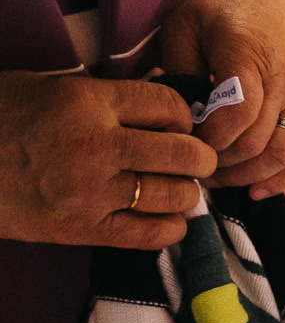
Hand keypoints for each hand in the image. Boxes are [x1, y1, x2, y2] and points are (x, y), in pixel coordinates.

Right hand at [0, 72, 212, 247]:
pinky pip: (151, 234)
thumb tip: (160, 98)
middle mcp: (96, 146)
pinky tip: (165, 217)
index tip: (179, 124)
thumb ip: (102, 95)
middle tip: (195, 160)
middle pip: (186, 155)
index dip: (184, 116)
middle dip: (200, 157)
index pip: (169, 107)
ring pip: (175, 196)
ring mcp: (90, 191)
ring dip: (184, 193)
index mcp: (86, 102)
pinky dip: (170, 227)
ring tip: (174, 187)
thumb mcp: (45, 87)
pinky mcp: (82, 229)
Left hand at [158, 0, 284, 198]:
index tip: (182, 144)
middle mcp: (282, 79)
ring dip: (251, 174)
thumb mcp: (185, 25)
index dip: (210, 138)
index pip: (237, 112)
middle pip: (257, 139)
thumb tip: (176, 120)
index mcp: (247, 53)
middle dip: (221, 162)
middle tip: (191, 166)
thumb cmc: (220, 10)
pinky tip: (258, 191)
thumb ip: (179, 70)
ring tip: (219, 179)